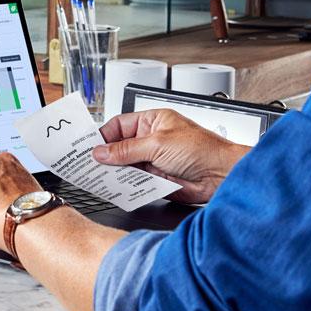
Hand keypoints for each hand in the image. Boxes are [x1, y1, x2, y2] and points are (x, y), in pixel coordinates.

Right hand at [93, 109, 248, 203]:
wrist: (222, 176)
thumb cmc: (202, 150)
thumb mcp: (158, 144)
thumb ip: (127, 149)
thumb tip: (102, 152)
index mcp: (152, 122)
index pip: (119, 125)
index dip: (103, 136)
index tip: (88, 147)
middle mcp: (151, 140)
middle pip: (119, 148)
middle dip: (106, 157)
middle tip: (88, 165)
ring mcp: (153, 161)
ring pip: (125, 167)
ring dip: (114, 173)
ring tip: (98, 178)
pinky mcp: (157, 180)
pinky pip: (134, 183)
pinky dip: (125, 186)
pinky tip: (117, 189)